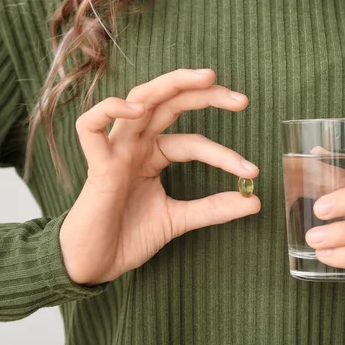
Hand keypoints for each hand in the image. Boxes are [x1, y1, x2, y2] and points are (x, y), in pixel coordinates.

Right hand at [60, 69, 260, 284]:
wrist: (97, 265)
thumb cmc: (129, 238)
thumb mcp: (179, 220)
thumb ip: (213, 208)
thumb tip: (254, 200)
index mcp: (153, 155)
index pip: (193, 141)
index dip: (224, 154)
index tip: (252, 172)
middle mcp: (136, 146)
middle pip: (169, 103)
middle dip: (205, 94)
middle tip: (242, 99)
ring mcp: (116, 151)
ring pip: (139, 100)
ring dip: (171, 84)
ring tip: (206, 79)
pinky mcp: (97, 165)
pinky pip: (90, 126)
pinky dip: (109, 110)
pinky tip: (138, 109)